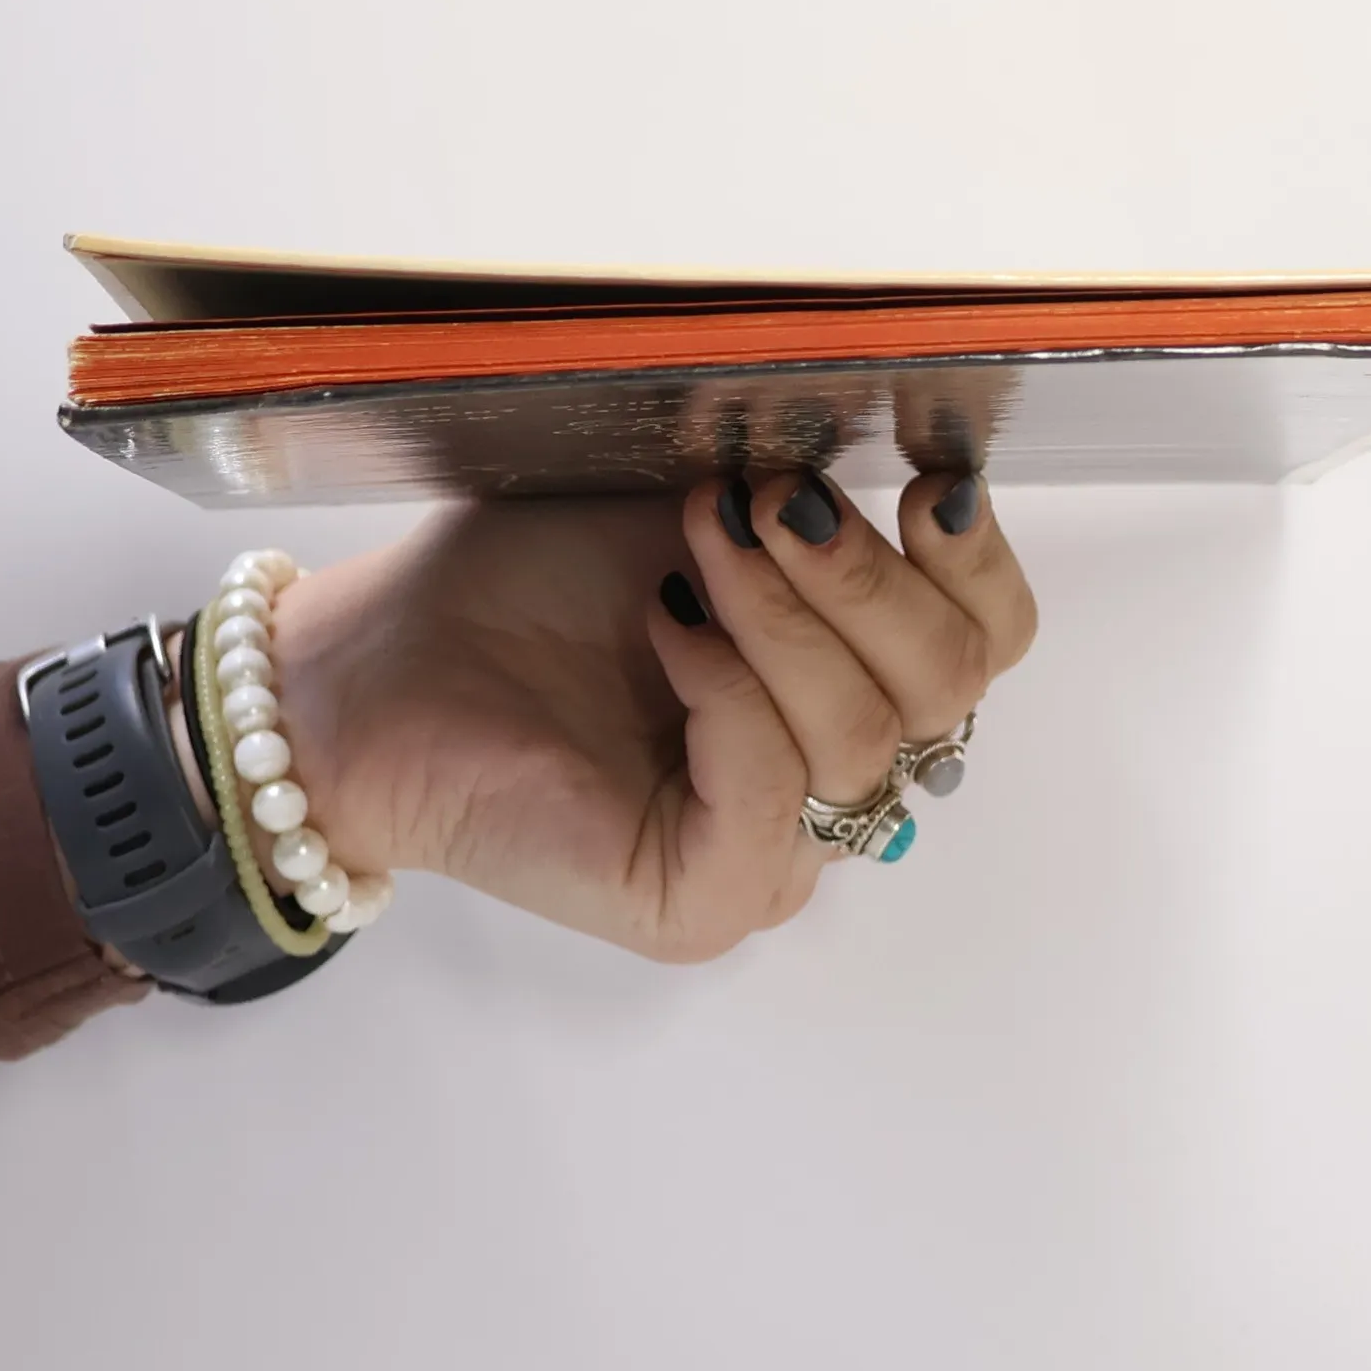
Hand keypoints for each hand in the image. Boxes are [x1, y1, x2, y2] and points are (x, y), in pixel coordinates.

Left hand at [268, 471, 1037, 961]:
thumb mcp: (691, 506)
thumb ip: (803, 499)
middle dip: (862, 575)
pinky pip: (775, 793)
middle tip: (759, 501)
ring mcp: (775, 850)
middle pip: (945, 689)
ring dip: (781, 614)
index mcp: (852, 684)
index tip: (930, 484)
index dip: (980, 563)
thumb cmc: (530, 579)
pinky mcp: (705, 900)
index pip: (987, 647)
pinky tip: (665, 631)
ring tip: (691, 545)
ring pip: (863, 738)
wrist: (384, 662)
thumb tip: (895, 470)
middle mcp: (833, 779)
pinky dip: (730, 692)